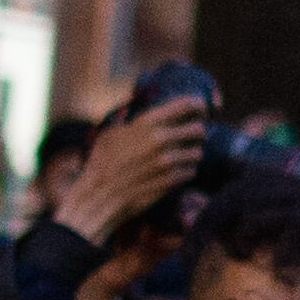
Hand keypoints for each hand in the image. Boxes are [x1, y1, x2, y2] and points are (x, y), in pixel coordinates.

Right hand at [52, 98, 204, 246]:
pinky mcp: (172, 181)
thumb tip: (157, 115)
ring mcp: (168, 161)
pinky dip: (186, 171)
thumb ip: (137, 123)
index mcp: (146, 122)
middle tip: (190, 137)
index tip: (200, 110)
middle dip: (196, 133)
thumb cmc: (102, 162)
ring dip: (191, 154)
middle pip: (199, 129)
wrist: (99, 195)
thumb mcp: (113, 133)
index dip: (198, 106)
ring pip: (198, 152)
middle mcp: (160, 139)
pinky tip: (173, 172)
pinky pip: (192, 171)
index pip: (188, 104)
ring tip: (179, 157)